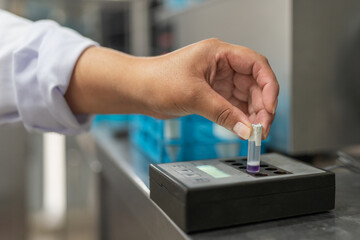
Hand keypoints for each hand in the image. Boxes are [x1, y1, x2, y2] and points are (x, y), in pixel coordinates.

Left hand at [65, 39, 278, 138]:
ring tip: (254, 132)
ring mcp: (217, 80)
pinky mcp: (211, 94)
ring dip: (251, 114)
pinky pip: (232, 106)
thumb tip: (246, 129)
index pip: (256, 65)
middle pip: (253, 83)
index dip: (268, 86)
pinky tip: (242, 129)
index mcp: (219, 53)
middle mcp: (221, 65)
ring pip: (245, 96)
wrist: (138, 90)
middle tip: (262, 128)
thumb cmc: (157, 81)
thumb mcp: (194, 96)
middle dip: (261, 106)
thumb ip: (223, 114)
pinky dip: (239, 118)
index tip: (270, 108)